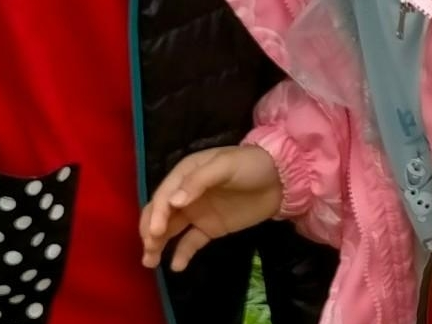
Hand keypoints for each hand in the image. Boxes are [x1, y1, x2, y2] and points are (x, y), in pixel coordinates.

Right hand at [139, 145, 282, 271]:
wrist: (282, 179)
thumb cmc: (251, 164)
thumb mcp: (226, 165)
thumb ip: (199, 181)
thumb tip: (174, 202)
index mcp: (185, 173)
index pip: (164, 195)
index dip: (157, 213)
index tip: (156, 231)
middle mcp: (186, 194)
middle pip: (160, 214)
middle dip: (150, 231)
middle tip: (149, 249)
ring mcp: (197, 212)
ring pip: (169, 230)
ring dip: (157, 245)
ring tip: (150, 262)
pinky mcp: (210, 228)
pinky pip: (191, 242)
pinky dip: (181, 254)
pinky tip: (176, 266)